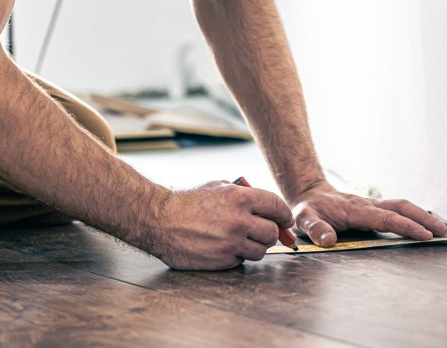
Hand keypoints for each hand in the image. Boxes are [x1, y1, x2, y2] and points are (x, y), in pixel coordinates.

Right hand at [152, 180, 292, 269]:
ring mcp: (231, 243)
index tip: (285, 219)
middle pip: (273, 233)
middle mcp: (239, 221)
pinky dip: (238, 255)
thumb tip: (266, 207)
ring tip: (242, 238)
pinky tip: (225, 246)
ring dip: (255, 245)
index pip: (277, 206)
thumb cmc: (189, 201)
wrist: (161, 220)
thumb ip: (243, 194)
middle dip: (271, 232)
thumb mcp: (218, 186)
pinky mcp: (222, 260)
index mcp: (239, 198)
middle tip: (263, 230)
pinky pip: (241, 260)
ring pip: (261, 250)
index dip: (284, 214)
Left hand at [291, 181, 446, 246]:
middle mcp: (366, 205)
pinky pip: (396, 209)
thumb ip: (315, 228)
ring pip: (400, 205)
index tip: (424, 235)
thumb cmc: (307, 209)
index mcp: (354, 210)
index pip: (385, 218)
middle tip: (442, 231)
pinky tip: (423, 223)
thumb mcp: (303, 218)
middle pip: (399, 207)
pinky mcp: (372, 208)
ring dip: (421, 215)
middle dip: (421, 218)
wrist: (308, 193)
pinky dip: (412, 215)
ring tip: (441, 228)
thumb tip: (329, 239)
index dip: (405, 226)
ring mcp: (371, 205)